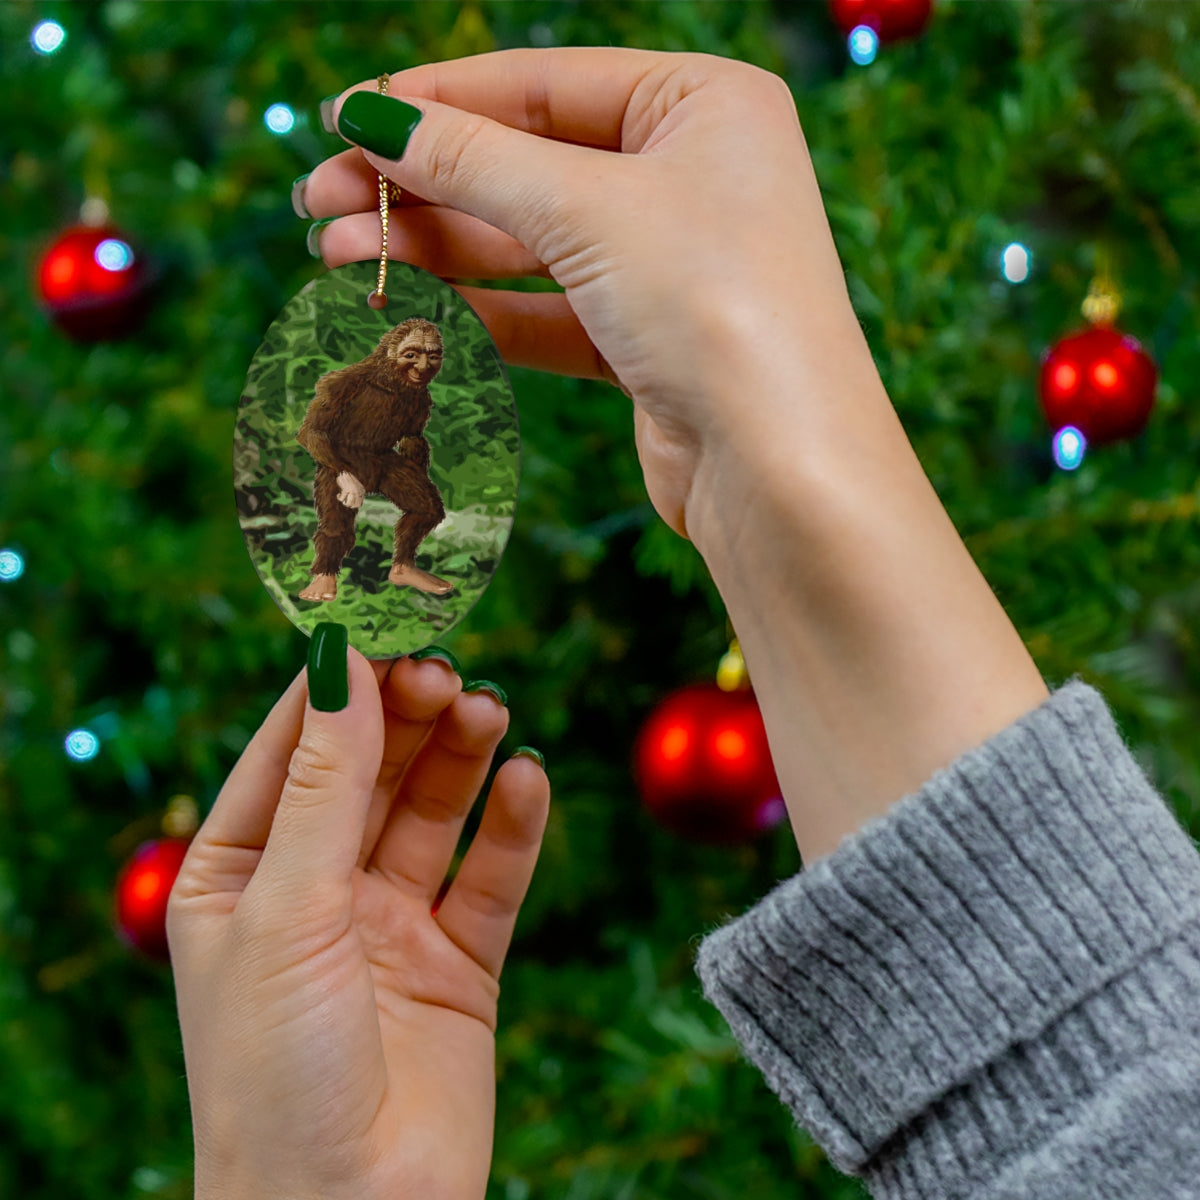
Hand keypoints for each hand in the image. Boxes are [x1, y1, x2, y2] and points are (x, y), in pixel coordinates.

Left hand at [167, 646, 549, 1199]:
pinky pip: (490, 877)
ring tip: (490, 712)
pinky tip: (528, 780)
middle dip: (408, 716)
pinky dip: (512, 826)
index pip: (291, 750)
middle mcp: (315, 892)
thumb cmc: (275, 1074)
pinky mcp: (458, 963)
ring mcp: (389, 925)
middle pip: (370, 771)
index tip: (386, 622)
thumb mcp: (287, 910)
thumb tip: (342, 662)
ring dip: (462, 757)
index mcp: (239, 875)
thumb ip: (324, 785)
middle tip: (450, 671)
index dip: (338, 685)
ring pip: (432, 813)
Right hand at [301, 48, 872, 540]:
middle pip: (526, 164)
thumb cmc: (715, 306)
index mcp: (704, 103)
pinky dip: (479, 310)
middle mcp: (692, 176)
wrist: (780, 467)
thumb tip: (371, 116)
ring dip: (434, 250)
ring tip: (338, 258)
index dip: (436, 101)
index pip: (542, 83)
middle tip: (319, 203)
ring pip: (529, 243)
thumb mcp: (585, 209)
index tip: (343, 118)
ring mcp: (670, 263)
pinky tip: (407, 307)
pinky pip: (547, 310)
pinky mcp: (648, 342)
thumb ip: (472, 160)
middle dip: (420, 185)